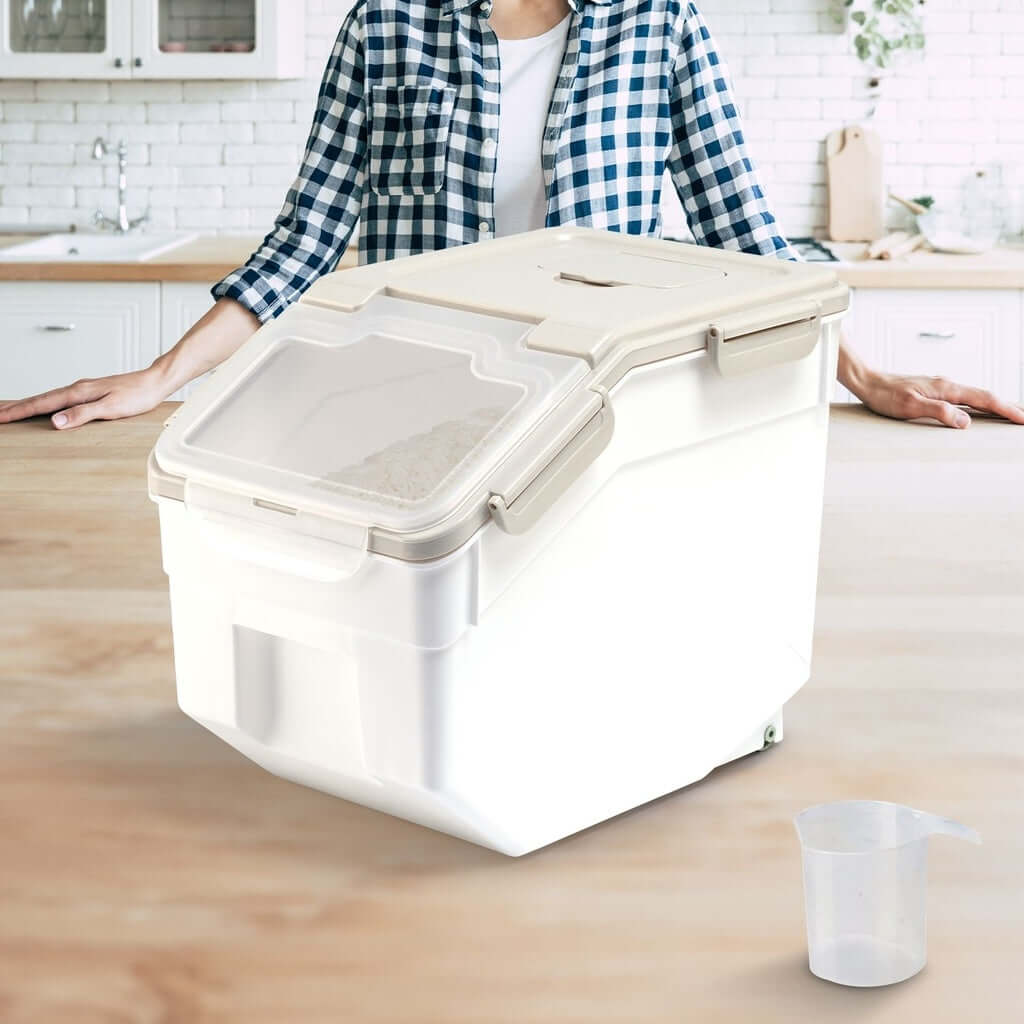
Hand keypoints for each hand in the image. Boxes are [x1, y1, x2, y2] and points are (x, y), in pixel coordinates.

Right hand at [0, 367, 172, 429]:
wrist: (155, 382)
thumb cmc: (138, 396)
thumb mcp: (111, 408)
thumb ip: (82, 414)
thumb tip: (55, 421)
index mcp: (78, 393)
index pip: (42, 404)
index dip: (19, 412)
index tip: (1, 418)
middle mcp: (77, 388)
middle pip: (40, 399)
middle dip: (17, 408)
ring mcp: (83, 389)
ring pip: (49, 398)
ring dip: (29, 405)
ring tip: (13, 411)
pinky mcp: (91, 392)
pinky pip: (60, 398)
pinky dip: (46, 403)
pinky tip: (47, 407)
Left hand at [856, 371, 1023, 428]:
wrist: (868, 382)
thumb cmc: (885, 395)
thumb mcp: (911, 406)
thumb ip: (939, 412)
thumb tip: (965, 422)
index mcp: (946, 388)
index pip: (984, 399)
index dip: (1005, 409)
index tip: (1022, 418)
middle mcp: (947, 385)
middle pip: (984, 396)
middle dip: (1007, 406)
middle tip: (1023, 417)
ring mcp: (940, 387)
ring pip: (975, 396)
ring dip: (994, 405)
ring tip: (1008, 414)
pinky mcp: (932, 391)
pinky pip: (963, 398)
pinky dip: (977, 404)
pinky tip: (976, 410)